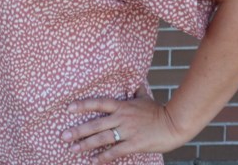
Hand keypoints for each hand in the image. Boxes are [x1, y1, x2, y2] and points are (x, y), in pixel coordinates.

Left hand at [61, 87, 184, 163]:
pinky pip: (116, 151)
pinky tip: (94, 161)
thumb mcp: (144, 98)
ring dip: (86, 144)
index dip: (82, 105)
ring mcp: (127, 131)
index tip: (68, 108)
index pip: (98, 102)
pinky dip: (104, 157)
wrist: (175, 124)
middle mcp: (121, 117)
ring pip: (102, 138)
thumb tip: (136, 80)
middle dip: (77, 130)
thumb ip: (136, 90)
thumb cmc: (159, 111)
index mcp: (122, 105)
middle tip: (63, 135)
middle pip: (95, 123)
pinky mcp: (135, 144)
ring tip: (73, 149)